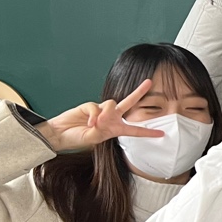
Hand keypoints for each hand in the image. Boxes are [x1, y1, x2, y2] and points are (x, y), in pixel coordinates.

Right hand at [39, 79, 166, 150]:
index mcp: (115, 129)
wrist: (59, 135)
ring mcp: (100, 111)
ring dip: (106, 114)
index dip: (148, 132)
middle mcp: (110, 118)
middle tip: (149, 82)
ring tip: (95, 124)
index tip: (162, 133)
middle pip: (129, 103)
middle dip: (139, 92)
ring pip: (112, 104)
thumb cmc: (77, 139)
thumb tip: (105, 115)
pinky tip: (89, 122)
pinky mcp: (89, 106)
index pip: (134, 130)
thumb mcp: (94, 138)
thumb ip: (102, 128)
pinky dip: (94, 115)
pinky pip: (96, 107)